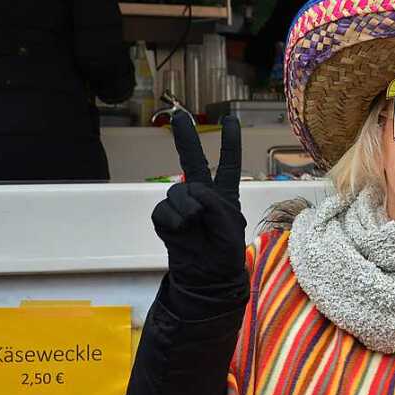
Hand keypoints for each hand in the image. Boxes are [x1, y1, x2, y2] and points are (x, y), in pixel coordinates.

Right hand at [151, 111, 245, 289]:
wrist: (207, 277)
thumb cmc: (224, 252)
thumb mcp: (230, 225)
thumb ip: (215, 204)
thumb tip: (193, 192)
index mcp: (224, 195)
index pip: (228, 164)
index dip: (230, 142)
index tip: (230, 120)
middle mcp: (202, 195)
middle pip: (192, 162)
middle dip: (185, 139)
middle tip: (178, 117)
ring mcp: (182, 206)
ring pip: (177, 191)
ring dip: (186, 207)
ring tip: (195, 223)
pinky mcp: (166, 218)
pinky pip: (164, 210)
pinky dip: (173, 219)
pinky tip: (182, 231)